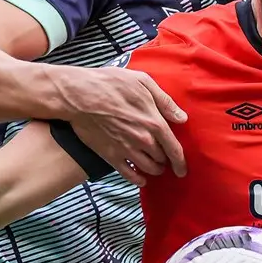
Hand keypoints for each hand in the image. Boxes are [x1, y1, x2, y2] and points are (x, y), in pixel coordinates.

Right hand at [50, 65, 187, 186]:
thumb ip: (165, 102)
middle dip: (165, 161)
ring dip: (154, 170)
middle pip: (161, 159)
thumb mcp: (143, 82)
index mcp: (154, 123)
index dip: (180, 162)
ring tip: (155, 168)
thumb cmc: (111, 84)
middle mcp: (143, 140)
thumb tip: (182, 118)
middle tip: (164, 160)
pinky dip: (137, 180)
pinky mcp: (110, 155)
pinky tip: (141, 180)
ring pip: (148, 169)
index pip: (174, 149)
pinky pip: (128, 174)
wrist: (79, 95)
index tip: (182, 169)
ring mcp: (126, 150)